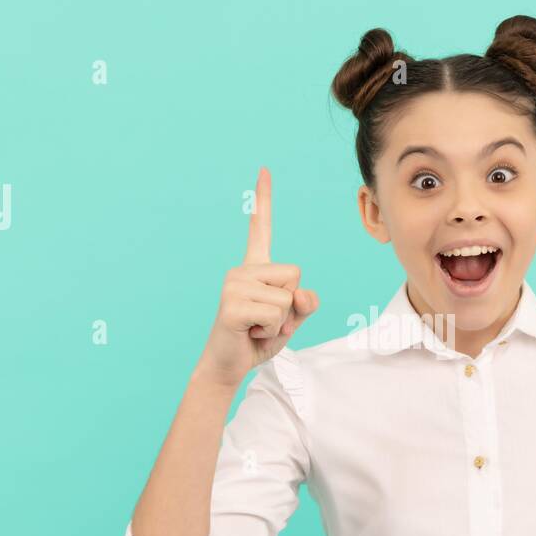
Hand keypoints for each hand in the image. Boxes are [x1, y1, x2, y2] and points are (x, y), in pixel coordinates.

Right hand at [195, 167, 318, 388]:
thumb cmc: (259, 338)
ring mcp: (234, 285)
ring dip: (281, 322)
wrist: (229, 365)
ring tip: (257, 327)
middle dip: (291, 305)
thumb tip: (301, 293)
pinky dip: (272, 331)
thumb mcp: (292, 319)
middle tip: (266, 320)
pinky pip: (276, 314)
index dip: (263, 200)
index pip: (261, 228)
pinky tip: (251, 332)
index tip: (264, 170)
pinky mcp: (232, 304)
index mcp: (255, 268)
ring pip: (287, 298)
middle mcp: (242, 270)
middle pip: (295, 275)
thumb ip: (305, 303)